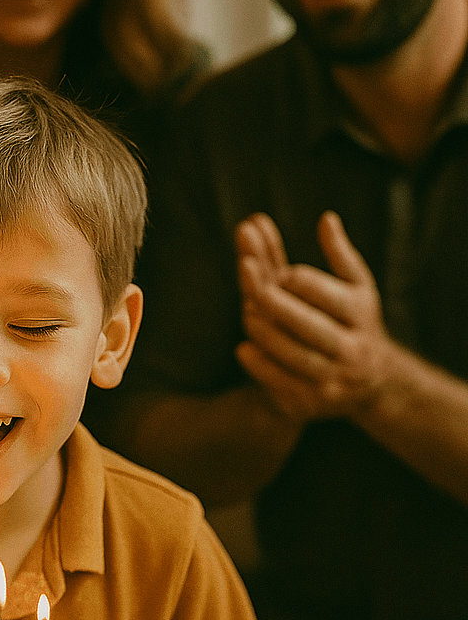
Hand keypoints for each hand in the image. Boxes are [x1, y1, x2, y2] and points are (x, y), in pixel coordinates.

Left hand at [234, 210, 395, 422]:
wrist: (375, 383)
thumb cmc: (357, 321)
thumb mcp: (358, 286)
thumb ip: (340, 254)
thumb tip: (326, 218)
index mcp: (360, 314)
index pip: (329, 295)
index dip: (303, 282)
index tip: (284, 270)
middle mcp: (351, 348)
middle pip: (311, 327)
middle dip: (281, 305)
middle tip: (256, 287)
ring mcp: (333, 378)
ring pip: (296, 356)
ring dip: (268, 334)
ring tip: (247, 313)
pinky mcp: (314, 401)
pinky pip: (284, 384)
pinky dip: (262, 367)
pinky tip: (243, 349)